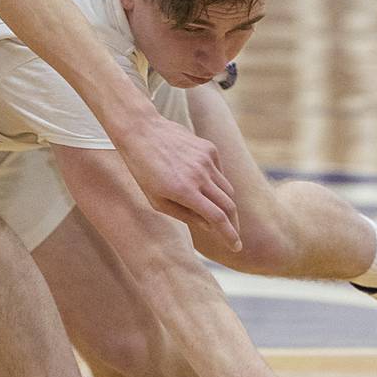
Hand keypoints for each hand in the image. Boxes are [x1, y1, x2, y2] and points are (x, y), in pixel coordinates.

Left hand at [116, 114, 241, 252]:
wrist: (141, 130)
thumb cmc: (143, 169)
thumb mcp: (156, 200)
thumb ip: (184, 214)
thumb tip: (209, 225)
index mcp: (184, 191)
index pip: (217, 218)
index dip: (229, 235)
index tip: (236, 246)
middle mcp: (199, 175)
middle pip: (229, 205)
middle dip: (233, 223)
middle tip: (233, 234)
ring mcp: (206, 160)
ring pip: (227, 189)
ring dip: (227, 204)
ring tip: (221, 214)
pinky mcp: (209, 149)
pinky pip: (220, 172)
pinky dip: (217, 184)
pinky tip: (206, 187)